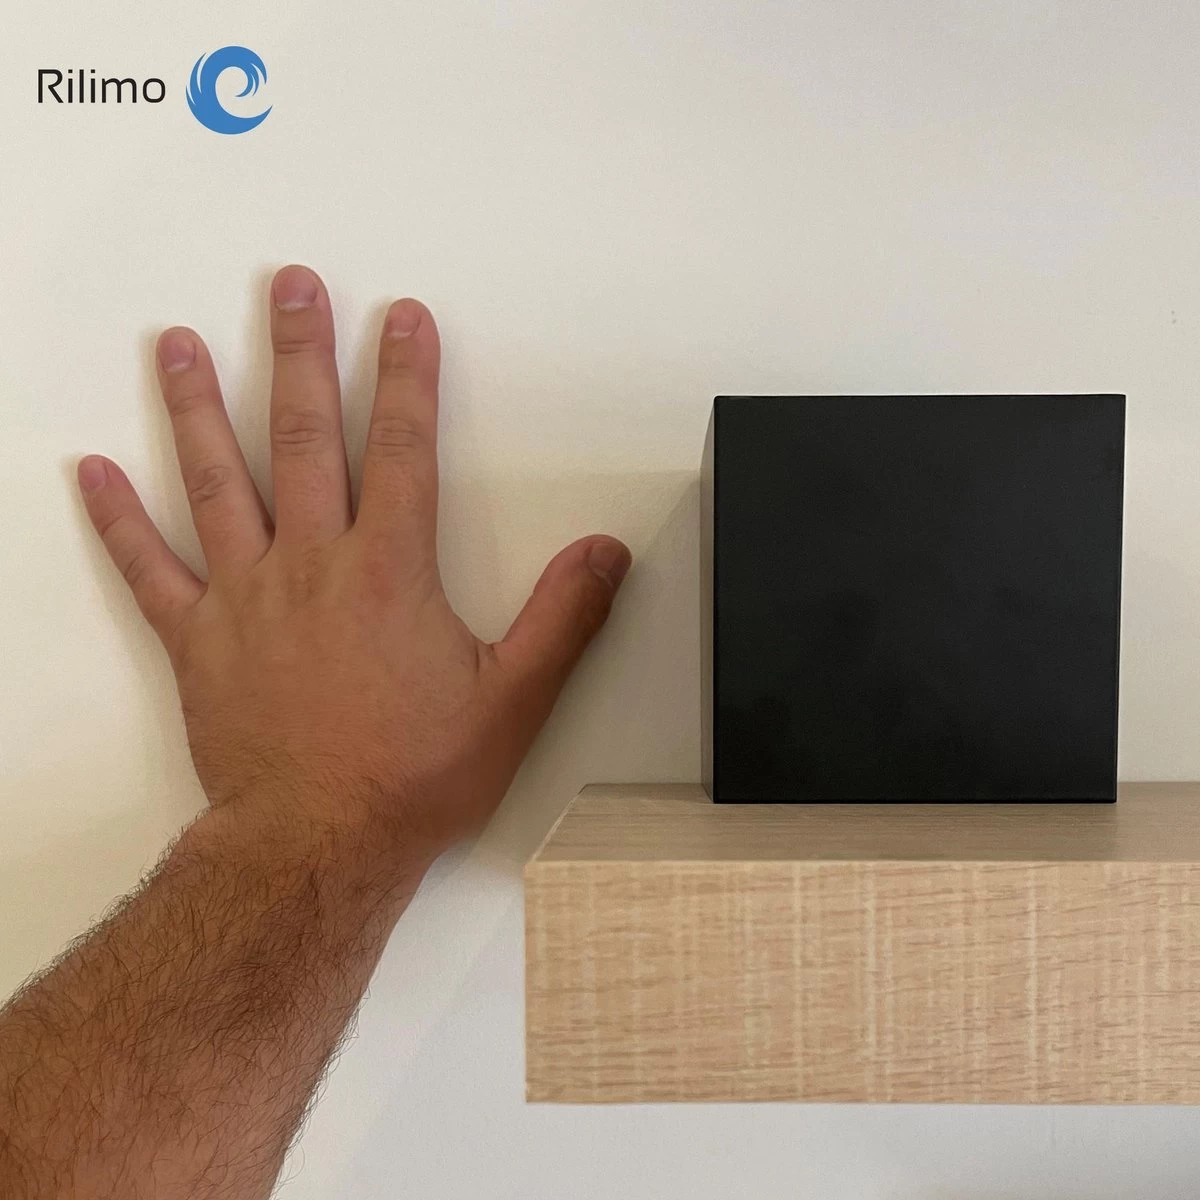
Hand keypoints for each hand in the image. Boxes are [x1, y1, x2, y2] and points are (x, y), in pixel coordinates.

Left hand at [77, 265, 629, 863]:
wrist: (317, 845)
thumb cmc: (409, 777)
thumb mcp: (513, 701)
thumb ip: (562, 618)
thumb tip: (604, 552)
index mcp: (388, 571)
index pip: (402, 447)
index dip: (406, 375)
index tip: (403, 318)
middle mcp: (311, 566)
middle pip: (302, 437)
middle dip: (298, 353)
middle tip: (288, 286)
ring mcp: (246, 598)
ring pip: (216, 481)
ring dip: (196, 405)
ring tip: (177, 342)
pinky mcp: (199, 640)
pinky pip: (149, 569)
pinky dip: (119, 520)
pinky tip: (93, 473)